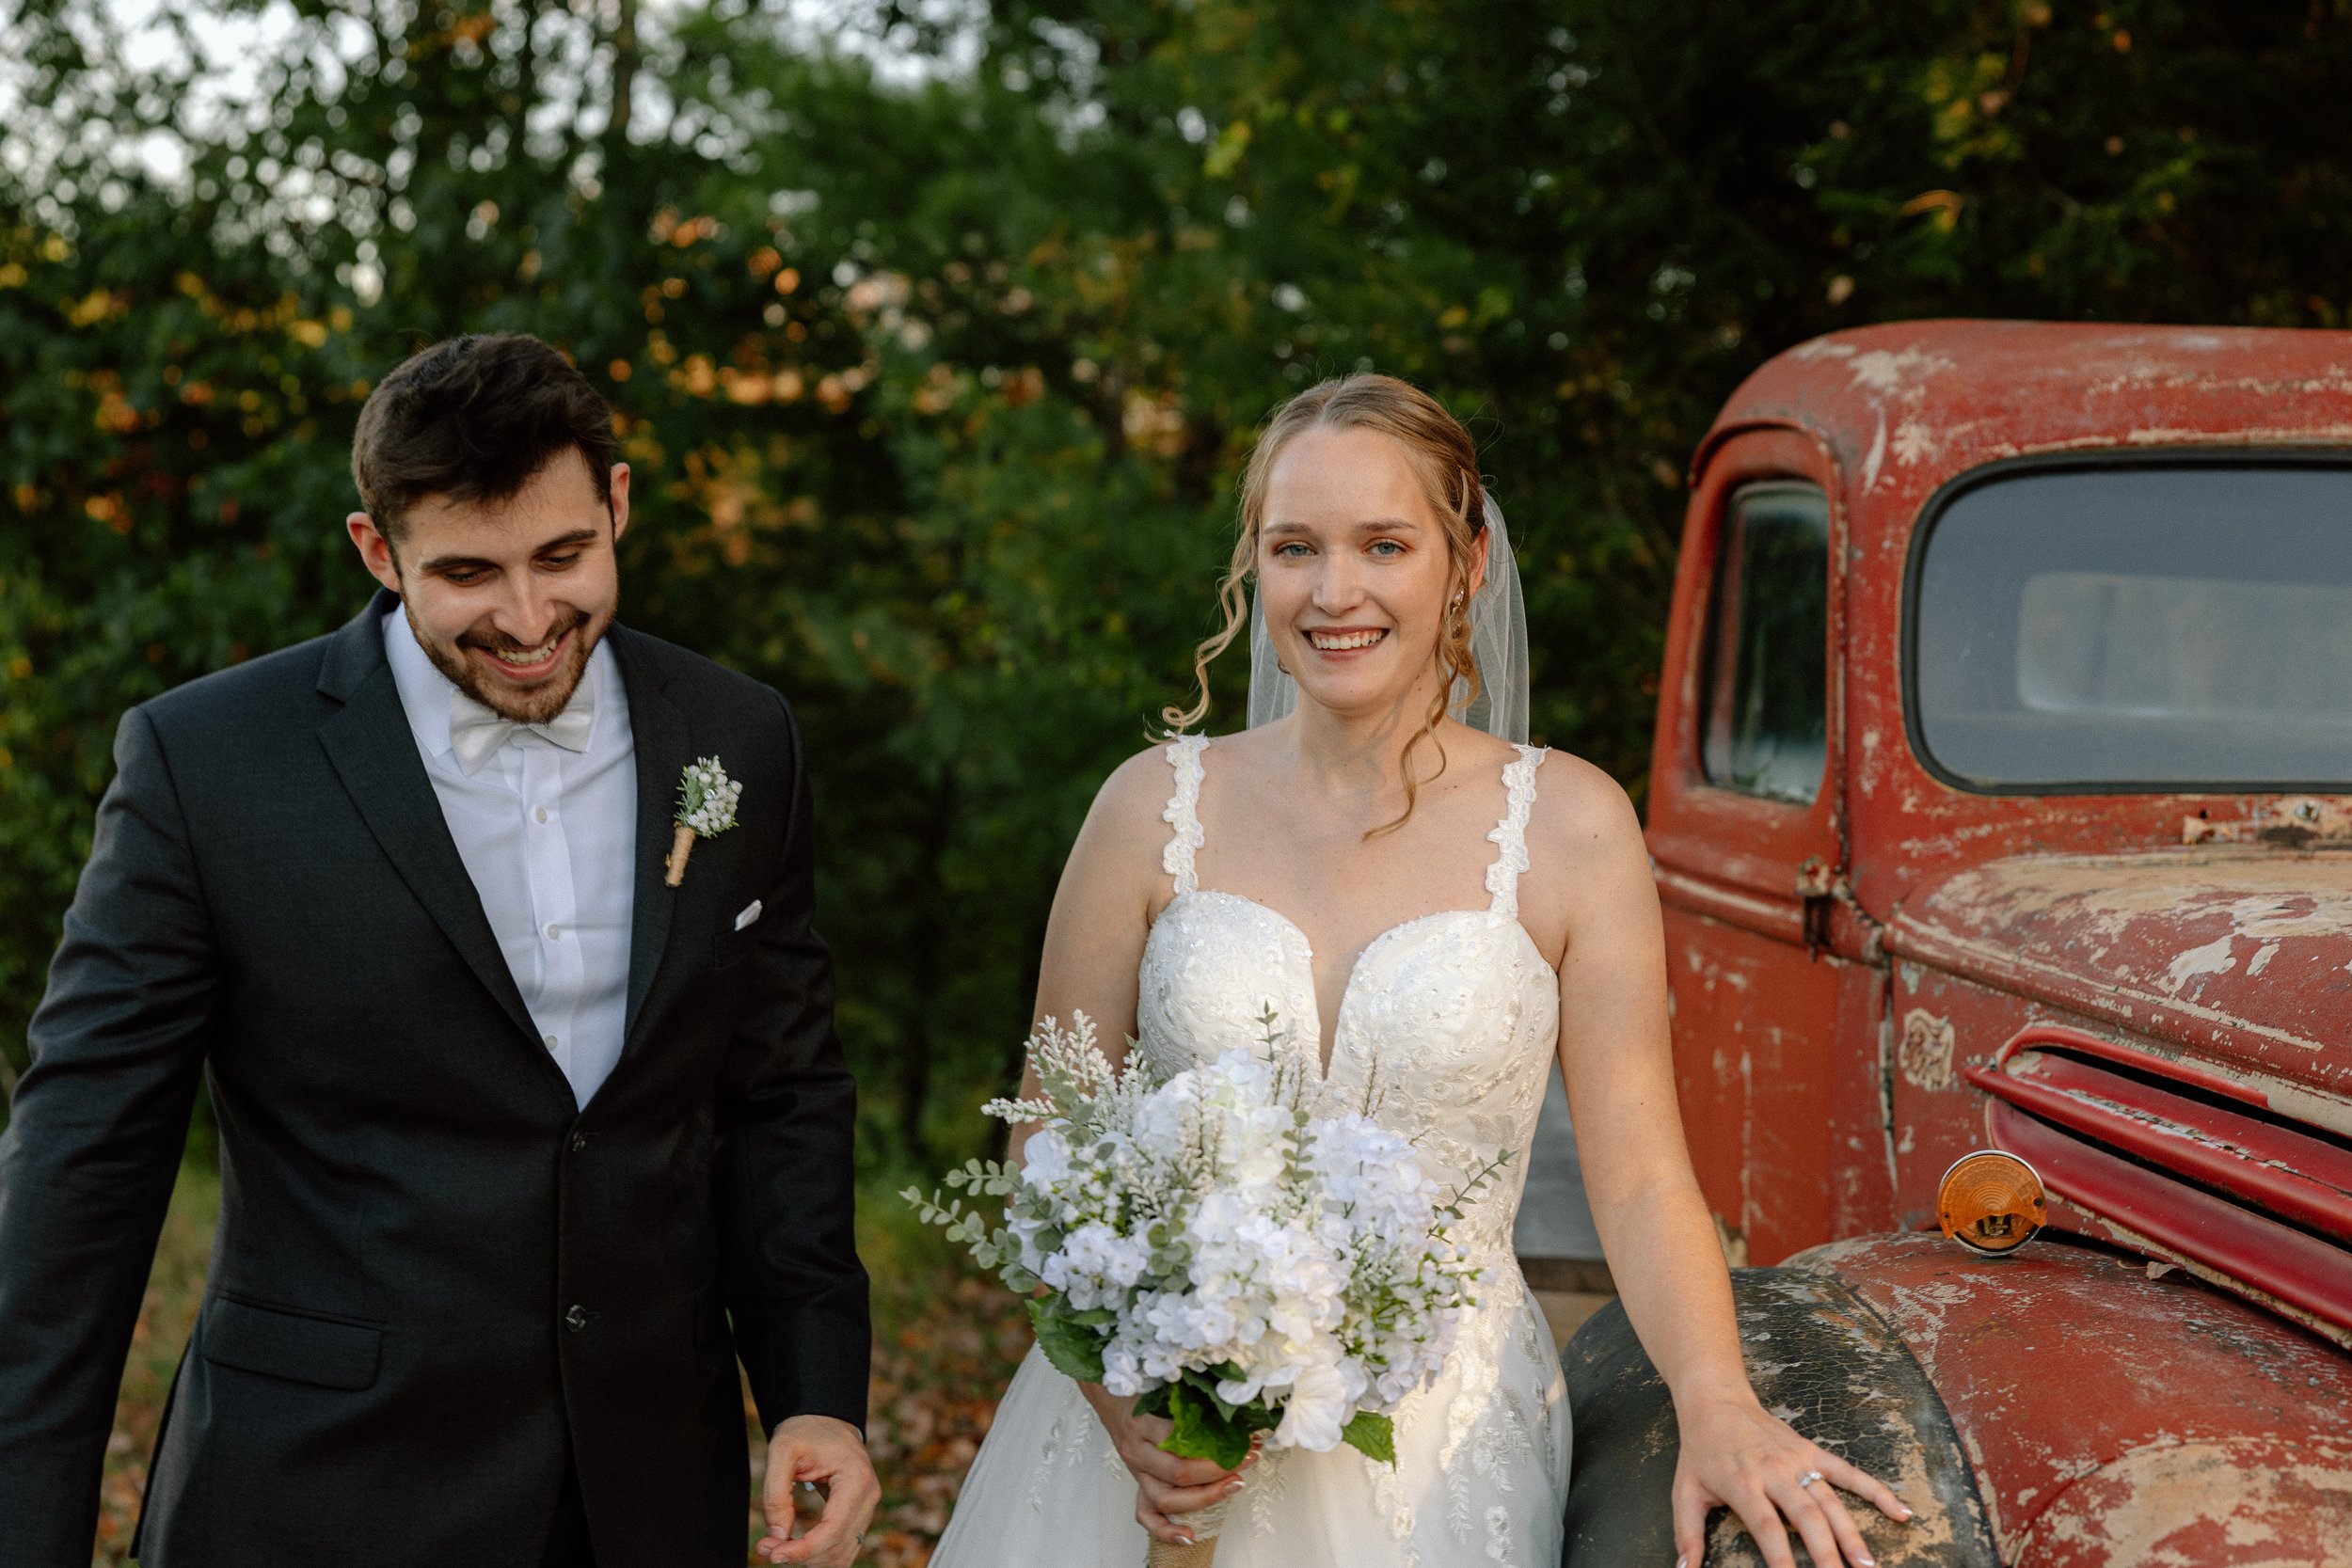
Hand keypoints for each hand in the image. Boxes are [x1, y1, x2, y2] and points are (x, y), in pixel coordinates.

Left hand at [755, 1414, 879, 1566]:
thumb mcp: (782, 1450)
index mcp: (856, 1479)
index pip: (833, 1529)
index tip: (772, 1554)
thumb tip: (777, 1536)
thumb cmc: (805, 1431)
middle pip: (837, 1547)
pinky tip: (794, 1548)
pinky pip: (842, 1549)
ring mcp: (866, 1509)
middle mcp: (869, 1497)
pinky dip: (817, 1555)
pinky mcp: (858, 1516)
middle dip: (800, 1556)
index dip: (803, 1549)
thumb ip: (776, 1492)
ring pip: (841, 1555)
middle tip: (765, 1547)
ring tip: (775, 1548)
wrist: (824, 1421)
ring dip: (808, 1559)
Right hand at [1077, 1380, 1256, 1546]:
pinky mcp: (1138, 1483)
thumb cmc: (1138, 1387)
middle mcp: (1138, 1452)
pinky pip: (1146, 1515)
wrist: (1108, 1393)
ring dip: (1205, 1497)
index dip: (1218, 1446)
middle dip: (1219, 1471)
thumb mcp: (1163, 1384)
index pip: (1183, 1444)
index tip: (1247, 1438)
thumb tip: (1235, 1407)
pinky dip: (1166, 1530)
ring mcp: (1137, 1472)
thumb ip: (1191, 1396)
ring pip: (1167, 1499)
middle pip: (1179, 1474)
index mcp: (1143, 1424)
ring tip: (1234, 1485)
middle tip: (1247, 1459)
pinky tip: (1189, 1535)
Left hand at [1670, 1386, 1913, 1567]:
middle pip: (1806, 1517)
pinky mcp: (1812, 1452)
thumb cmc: (1700, 1451)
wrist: (1716, 1400)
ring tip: (1867, 1565)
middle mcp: (1774, 1472)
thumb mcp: (1684, 1490)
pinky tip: (1900, 1513)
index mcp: (1742, 1483)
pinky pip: (1849, 1473)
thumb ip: (1687, 1533)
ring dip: (1851, 1534)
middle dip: (1826, 1554)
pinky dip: (1876, 1492)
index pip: (1767, 1526)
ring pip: (1830, 1501)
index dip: (1781, 1557)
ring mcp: (1797, 1460)